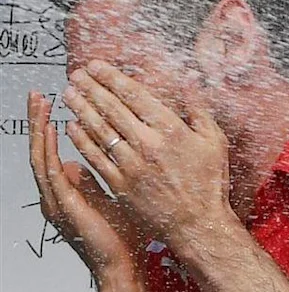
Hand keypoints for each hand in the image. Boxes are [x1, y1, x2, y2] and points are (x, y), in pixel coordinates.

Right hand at [27, 88, 142, 277]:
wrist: (123, 266)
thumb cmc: (121, 237)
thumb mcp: (107, 200)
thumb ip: (92, 182)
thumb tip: (82, 163)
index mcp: (64, 191)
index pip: (52, 152)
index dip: (49, 127)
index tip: (53, 103)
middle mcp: (55, 194)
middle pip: (41, 149)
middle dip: (38, 121)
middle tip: (38, 95)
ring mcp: (56, 200)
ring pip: (41, 156)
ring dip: (40, 128)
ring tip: (40, 104)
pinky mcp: (64, 206)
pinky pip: (52, 173)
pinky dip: (51, 149)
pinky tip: (53, 130)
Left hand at [60, 64, 235, 257]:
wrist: (198, 225)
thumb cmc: (210, 184)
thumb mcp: (215, 142)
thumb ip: (199, 111)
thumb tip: (189, 83)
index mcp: (171, 131)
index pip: (134, 96)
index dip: (111, 78)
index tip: (96, 66)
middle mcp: (148, 144)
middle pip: (112, 109)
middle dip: (90, 88)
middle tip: (76, 75)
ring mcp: (131, 165)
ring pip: (99, 130)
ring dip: (81, 109)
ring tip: (69, 95)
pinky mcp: (120, 183)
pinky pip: (95, 156)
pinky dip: (81, 139)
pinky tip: (72, 126)